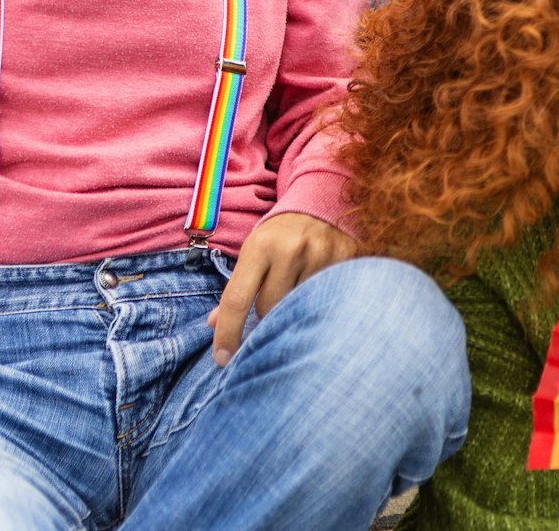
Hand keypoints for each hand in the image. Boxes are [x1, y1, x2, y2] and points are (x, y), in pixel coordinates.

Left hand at [207, 212, 358, 364]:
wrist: (321, 200)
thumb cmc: (280, 233)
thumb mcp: (253, 251)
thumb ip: (236, 287)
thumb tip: (213, 324)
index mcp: (261, 245)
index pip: (237, 300)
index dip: (227, 333)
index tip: (222, 359)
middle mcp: (291, 248)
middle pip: (269, 309)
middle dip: (267, 311)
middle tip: (275, 296)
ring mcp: (321, 253)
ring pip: (299, 306)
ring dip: (295, 306)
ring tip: (298, 288)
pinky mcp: (345, 258)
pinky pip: (326, 296)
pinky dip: (318, 298)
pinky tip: (319, 286)